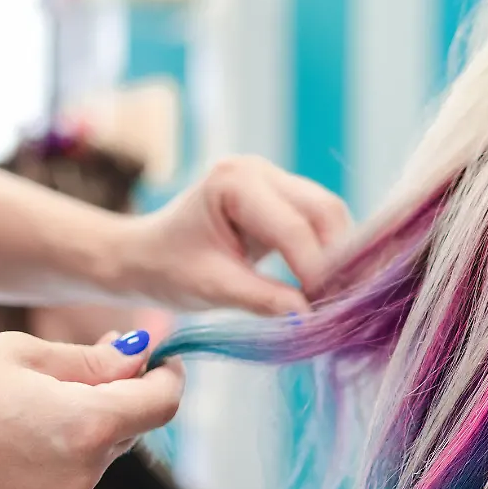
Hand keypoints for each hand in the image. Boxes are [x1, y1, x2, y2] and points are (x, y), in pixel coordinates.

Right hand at [0, 330, 182, 488]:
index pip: (161, 404)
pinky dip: (45, 472)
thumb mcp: (19, 355)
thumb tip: (139, 358)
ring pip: (89, 464)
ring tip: (12, 419)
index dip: (168, 378)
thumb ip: (91, 361)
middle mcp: (82, 476)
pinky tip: (0, 455)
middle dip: (111, 403)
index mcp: (88, 425)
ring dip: (74, 439)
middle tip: (72, 376)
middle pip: (123, 433)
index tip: (163, 364)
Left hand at [121, 156, 352, 314]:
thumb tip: (311, 317)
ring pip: (330, 215)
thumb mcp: (212, 288)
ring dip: (341, 256)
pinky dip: (331, 253)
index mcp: (234, 181)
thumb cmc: (167, 269)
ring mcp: (276, 180)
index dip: (316, 271)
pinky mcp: (285, 198)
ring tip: (338, 297)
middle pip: (324, 210)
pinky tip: (331, 284)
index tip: (327, 311)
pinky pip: (322, 221)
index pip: (293, 227)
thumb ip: (263, 299)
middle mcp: (260, 171)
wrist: (146, 255)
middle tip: (341, 304)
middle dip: (339, 259)